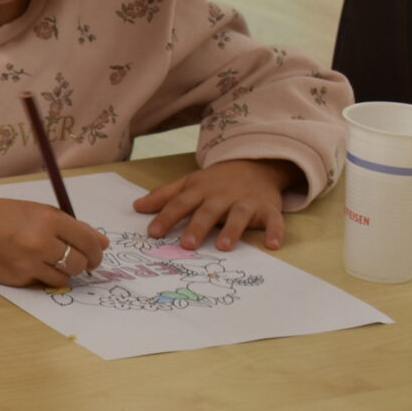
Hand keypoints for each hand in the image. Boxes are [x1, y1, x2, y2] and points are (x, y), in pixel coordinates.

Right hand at [0, 195, 108, 289]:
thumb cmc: (2, 215)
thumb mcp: (38, 212)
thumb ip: (72, 226)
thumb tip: (103, 243)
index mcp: (49, 220)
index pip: (88, 241)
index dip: (96, 251)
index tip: (95, 255)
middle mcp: (40, 243)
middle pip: (79, 263)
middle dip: (82, 264)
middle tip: (77, 262)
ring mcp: (28, 264)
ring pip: (64, 278)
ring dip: (63, 273)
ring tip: (51, 263)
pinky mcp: (17, 279)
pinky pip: (42, 284)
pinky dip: (42, 277)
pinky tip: (30, 265)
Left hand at [134, 158, 296, 250]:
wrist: (256, 164)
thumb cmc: (217, 181)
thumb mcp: (190, 183)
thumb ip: (164, 196)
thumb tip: (136, 207)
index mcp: (201, 190)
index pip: (180, 203)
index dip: (166, 217)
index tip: (153, 233)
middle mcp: (222, 196)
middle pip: (208, 211)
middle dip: (197, 227)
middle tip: (186, 245)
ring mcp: (246, 202)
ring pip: (239, 215)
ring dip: (232, 230)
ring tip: (223, 246)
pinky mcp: (268, 208)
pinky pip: (274, 220)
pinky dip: (275, 231)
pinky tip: (273, 245)